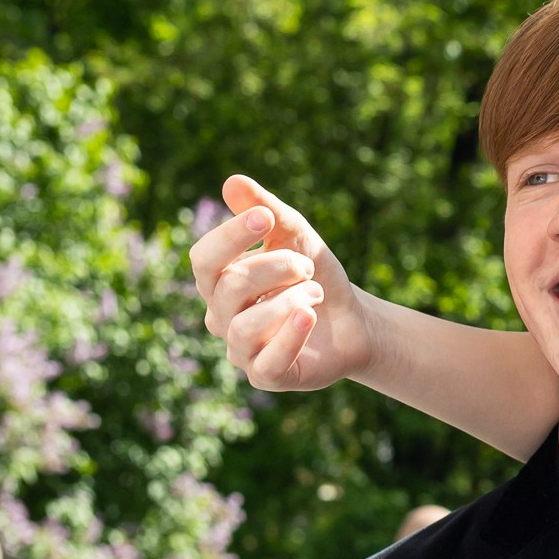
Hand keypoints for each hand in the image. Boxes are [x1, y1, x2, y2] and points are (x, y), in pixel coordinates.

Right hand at [187, 174, 373, 389]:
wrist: (353, 321)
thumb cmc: (315, 277)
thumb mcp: (296, 238)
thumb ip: (266, 211)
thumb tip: (233, 181)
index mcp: (220, 283)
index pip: (204, 259)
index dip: (231, 236)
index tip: (266, 217)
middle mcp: (221, 318)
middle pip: (229, 287)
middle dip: (274, 267)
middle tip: (307, 265)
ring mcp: (242, 351)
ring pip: (245, 326)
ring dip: (290, 301)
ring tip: (315, 292)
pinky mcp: (268, 376)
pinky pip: (268, 362)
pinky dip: (290, 336)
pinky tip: (309, 316)